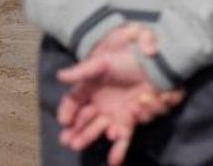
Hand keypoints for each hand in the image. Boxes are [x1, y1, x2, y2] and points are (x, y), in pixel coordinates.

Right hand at [56, 24, 183, 164]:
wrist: (152, 62)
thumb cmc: (125, 58)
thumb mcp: (102, 62)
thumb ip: (83, 70)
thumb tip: (60, 75)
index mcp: (90, 89)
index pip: (73, 102)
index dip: (67, 112)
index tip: (63, 120)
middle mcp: (100, 104)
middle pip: (85, 121)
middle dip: (76, 131)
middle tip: (69, 141)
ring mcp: (115, 113)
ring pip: (100, 129)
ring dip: (91, 136)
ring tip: (80, 144)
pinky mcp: (132, 119)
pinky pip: (125, 135)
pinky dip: (119, 148)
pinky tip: (114, 161)